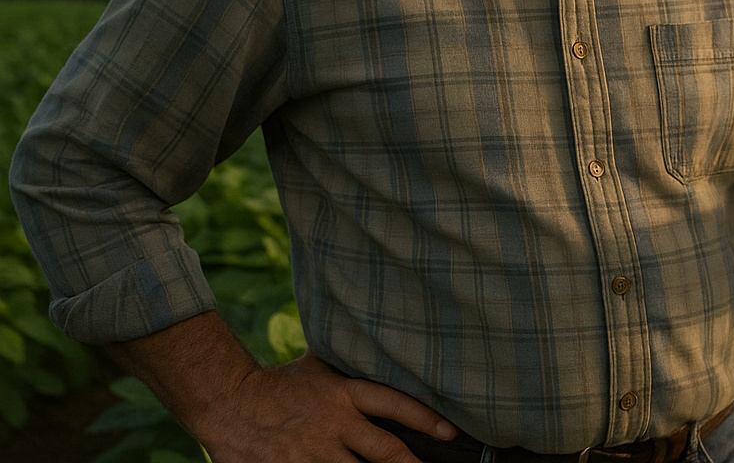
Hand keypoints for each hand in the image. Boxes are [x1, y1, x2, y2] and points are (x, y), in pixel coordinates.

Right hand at [193, 351, 455, 462]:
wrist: (227, 404)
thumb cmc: (279, 384)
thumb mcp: (318, 366)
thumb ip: (349, 362)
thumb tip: (379, 338)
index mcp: (343, 395)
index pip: (394, 404)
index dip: (425, 418)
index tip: (450, 433)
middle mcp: (334, 426)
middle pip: (386, 451)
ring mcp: (314, 454)